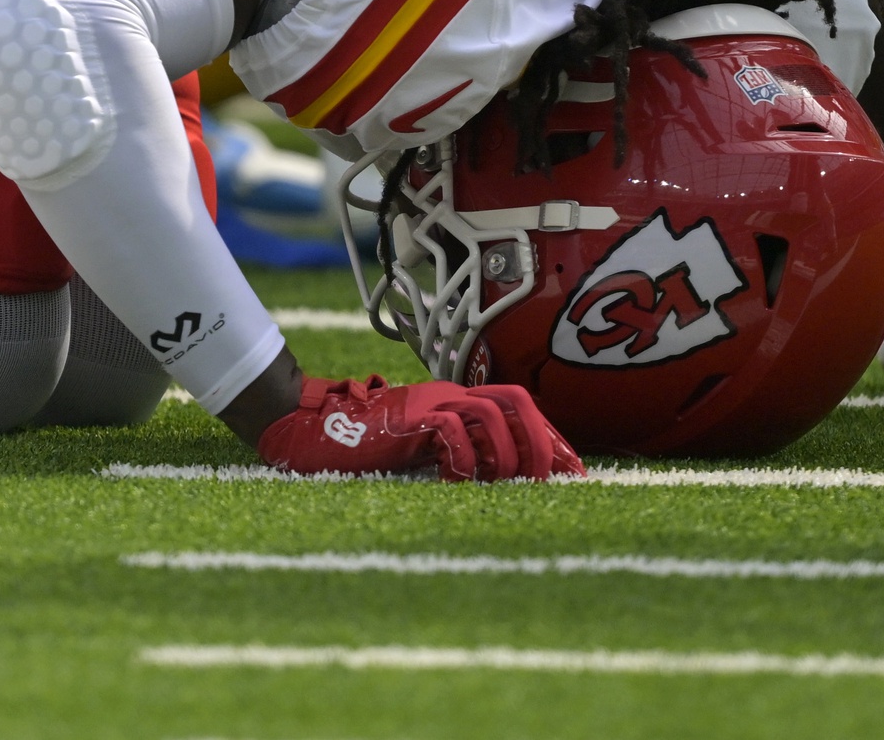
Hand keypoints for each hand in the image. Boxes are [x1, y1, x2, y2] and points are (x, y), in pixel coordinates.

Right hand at [255, 375, 583, 480]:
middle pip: (516, 403)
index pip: (520, 408)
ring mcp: (430, 403)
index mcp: (456, 402)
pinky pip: (453, 434)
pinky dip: (464, 463)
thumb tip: (500, 487)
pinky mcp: (409, 418)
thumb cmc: (362, 449)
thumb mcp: (421, 454)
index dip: (552, 439)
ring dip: (507, 457)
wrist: (307, 431)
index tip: (576, 475)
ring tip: (503, 488)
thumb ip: (455, 458)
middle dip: (542, 443)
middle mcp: (449, 395)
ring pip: (492, 416)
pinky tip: (456, 485)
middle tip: (552, 484)